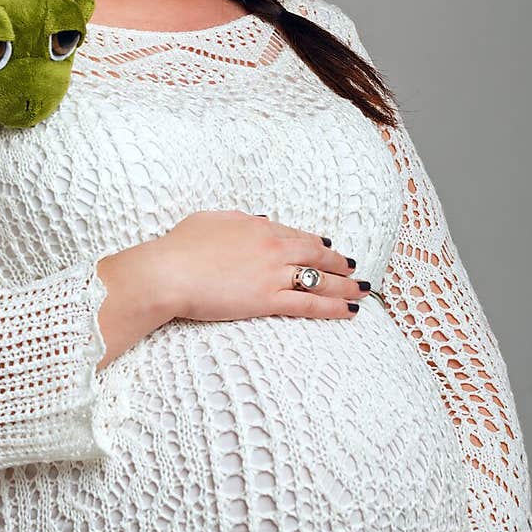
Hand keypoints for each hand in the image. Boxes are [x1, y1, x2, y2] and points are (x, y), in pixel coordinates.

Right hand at [151, 210, 369, 321]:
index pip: (295, 235)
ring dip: (345, 285)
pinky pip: (309, 304)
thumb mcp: (210, 221)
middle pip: (316, 254)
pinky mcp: (269, 300)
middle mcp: (273, 248)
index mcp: (258, 227)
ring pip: (320, 279)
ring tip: (362, 289)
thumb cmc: (180, 247)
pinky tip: (349, 310)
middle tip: (353, 268)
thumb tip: (255, 221)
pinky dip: (333, 307)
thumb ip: (237, 221)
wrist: (169, 272)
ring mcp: (273, 274)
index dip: (315, 242)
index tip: (328, 247)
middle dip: (338, 262)